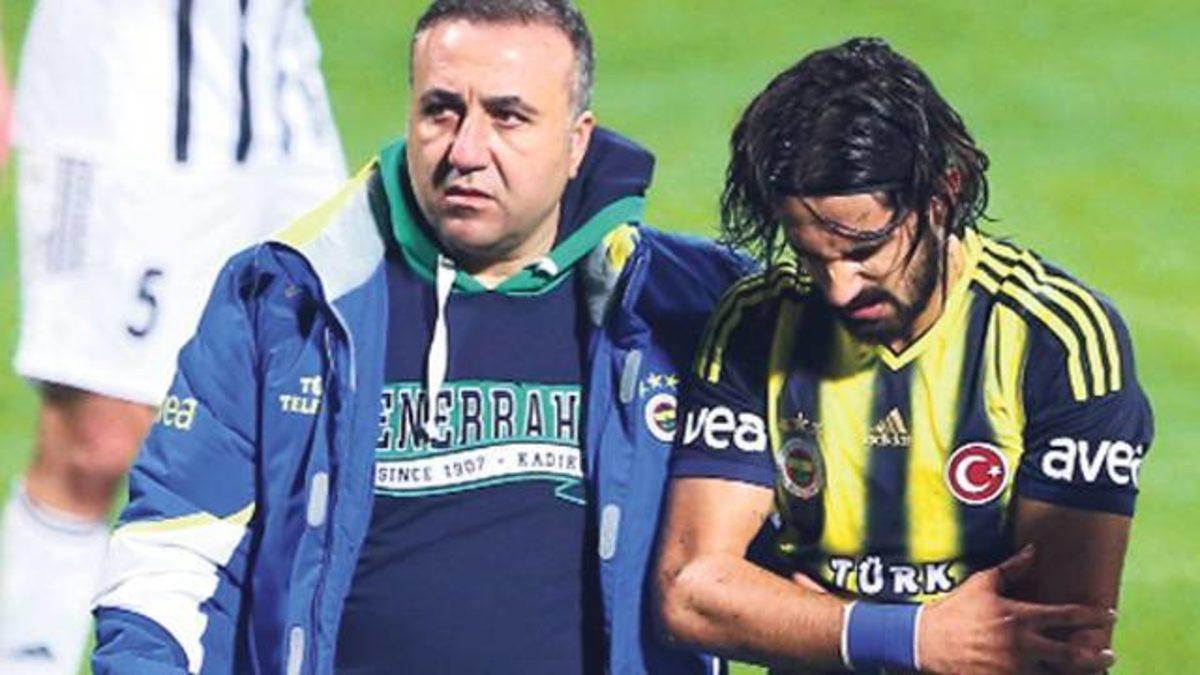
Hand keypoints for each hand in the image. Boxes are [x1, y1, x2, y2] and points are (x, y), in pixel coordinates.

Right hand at [918, 546, 1116, 673]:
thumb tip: (1034, 550)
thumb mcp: (982, 583)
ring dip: (1080, 673)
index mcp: (1019, 616)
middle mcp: (1022, 644)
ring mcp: (1014, 668)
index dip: (1094, 616)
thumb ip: (1012, 569)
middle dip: (1097, 656)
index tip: (1111, 615)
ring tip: (1094, 672)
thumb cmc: (956, 610)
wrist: (927, 641)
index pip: (1068, 616)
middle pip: (1072, 654)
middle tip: (1110, 654)